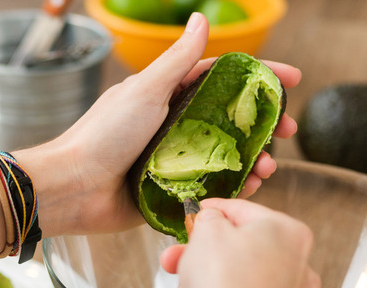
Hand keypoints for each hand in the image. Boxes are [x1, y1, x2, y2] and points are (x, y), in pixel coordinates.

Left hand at [15, 13, 300, 236]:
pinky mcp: (176, 189)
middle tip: (290, 132)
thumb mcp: (145, 90)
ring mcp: (179, 158)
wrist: (74, 188)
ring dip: (256, 159)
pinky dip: (237, 187)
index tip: (293, 80)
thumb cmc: (104, 135)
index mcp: (172, 95)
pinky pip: (215, 186)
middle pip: (234, 120)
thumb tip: (201, 18)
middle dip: (266, 125)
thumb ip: (178, 60)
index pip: (225, 79)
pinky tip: (251, 188)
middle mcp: (179, 125)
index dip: (261, 78)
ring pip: (230, 155)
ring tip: (269, 167)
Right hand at [160, 198, 319, 287]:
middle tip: (174, 260)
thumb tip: (213, 222)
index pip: (244, 212)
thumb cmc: (223, 282)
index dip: (213, 211)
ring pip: (239, 284)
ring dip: (207, 287)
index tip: (196, 214)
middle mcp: (300, 267)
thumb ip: (210, 219)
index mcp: (289, 232)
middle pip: (241, 252)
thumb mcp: (207, 231)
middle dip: (201, 257)